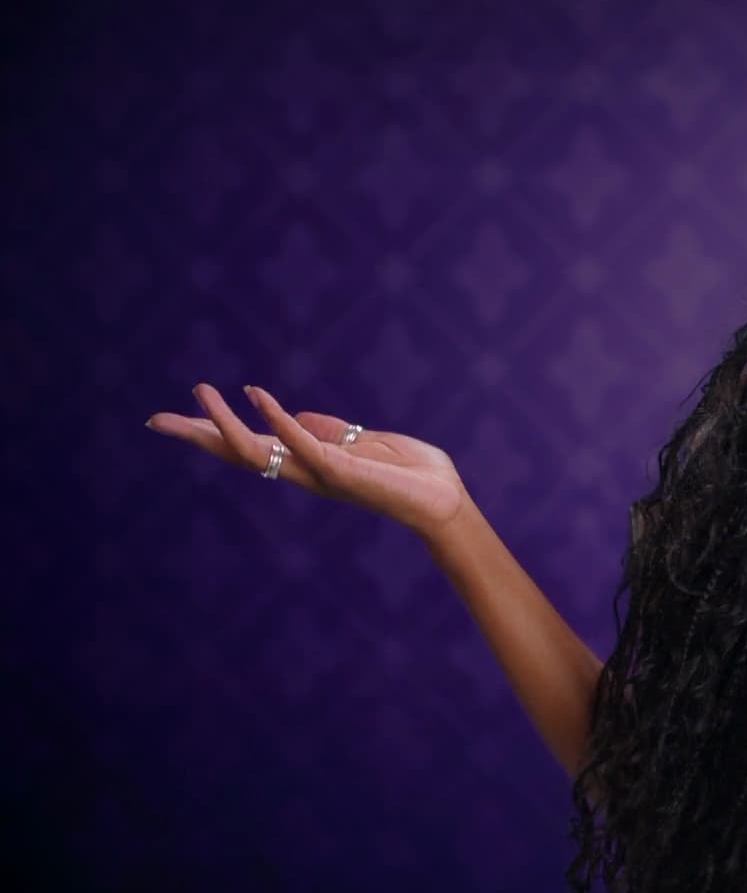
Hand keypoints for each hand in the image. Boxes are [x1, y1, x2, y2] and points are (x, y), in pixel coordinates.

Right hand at [149, 383, 472, 538]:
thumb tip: (295, 416)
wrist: (446, 501)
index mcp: (308, 464)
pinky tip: (255, 395)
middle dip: (197, 436)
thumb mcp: (365, 442)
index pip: (251, 448)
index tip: (179, 416)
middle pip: (238, 454)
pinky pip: (301, 441)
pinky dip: (277, 418)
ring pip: (257, 451)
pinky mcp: (340, 470)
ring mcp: (319, 472)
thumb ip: (329, 431)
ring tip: (201, 392)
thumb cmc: (412, 474)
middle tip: (155, 419)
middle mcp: (305, 472)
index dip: (216, 432)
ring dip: (226, 421)